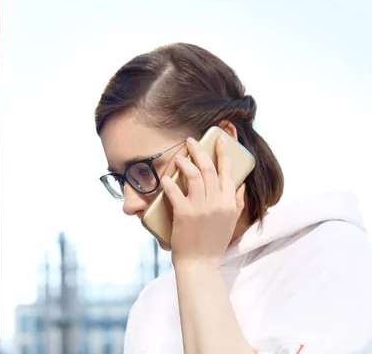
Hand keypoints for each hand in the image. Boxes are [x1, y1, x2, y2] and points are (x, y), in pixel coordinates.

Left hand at [161, 135, 245, 268]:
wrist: (201, 264)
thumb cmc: (214, 243)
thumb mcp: (231, 222)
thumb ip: (237, 203)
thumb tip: (240, 185)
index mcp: (229, 203)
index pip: (228, 172)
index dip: (224, 153)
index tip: (219, 140)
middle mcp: (217, 202)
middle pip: (209, 168)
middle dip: (200, 150)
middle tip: (191, 141)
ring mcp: (201, 208)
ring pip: (194, 175)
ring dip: (184, 162)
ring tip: (178, 157)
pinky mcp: (185, 214)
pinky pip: (175, 192)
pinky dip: (169, 182)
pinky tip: (164, 178)